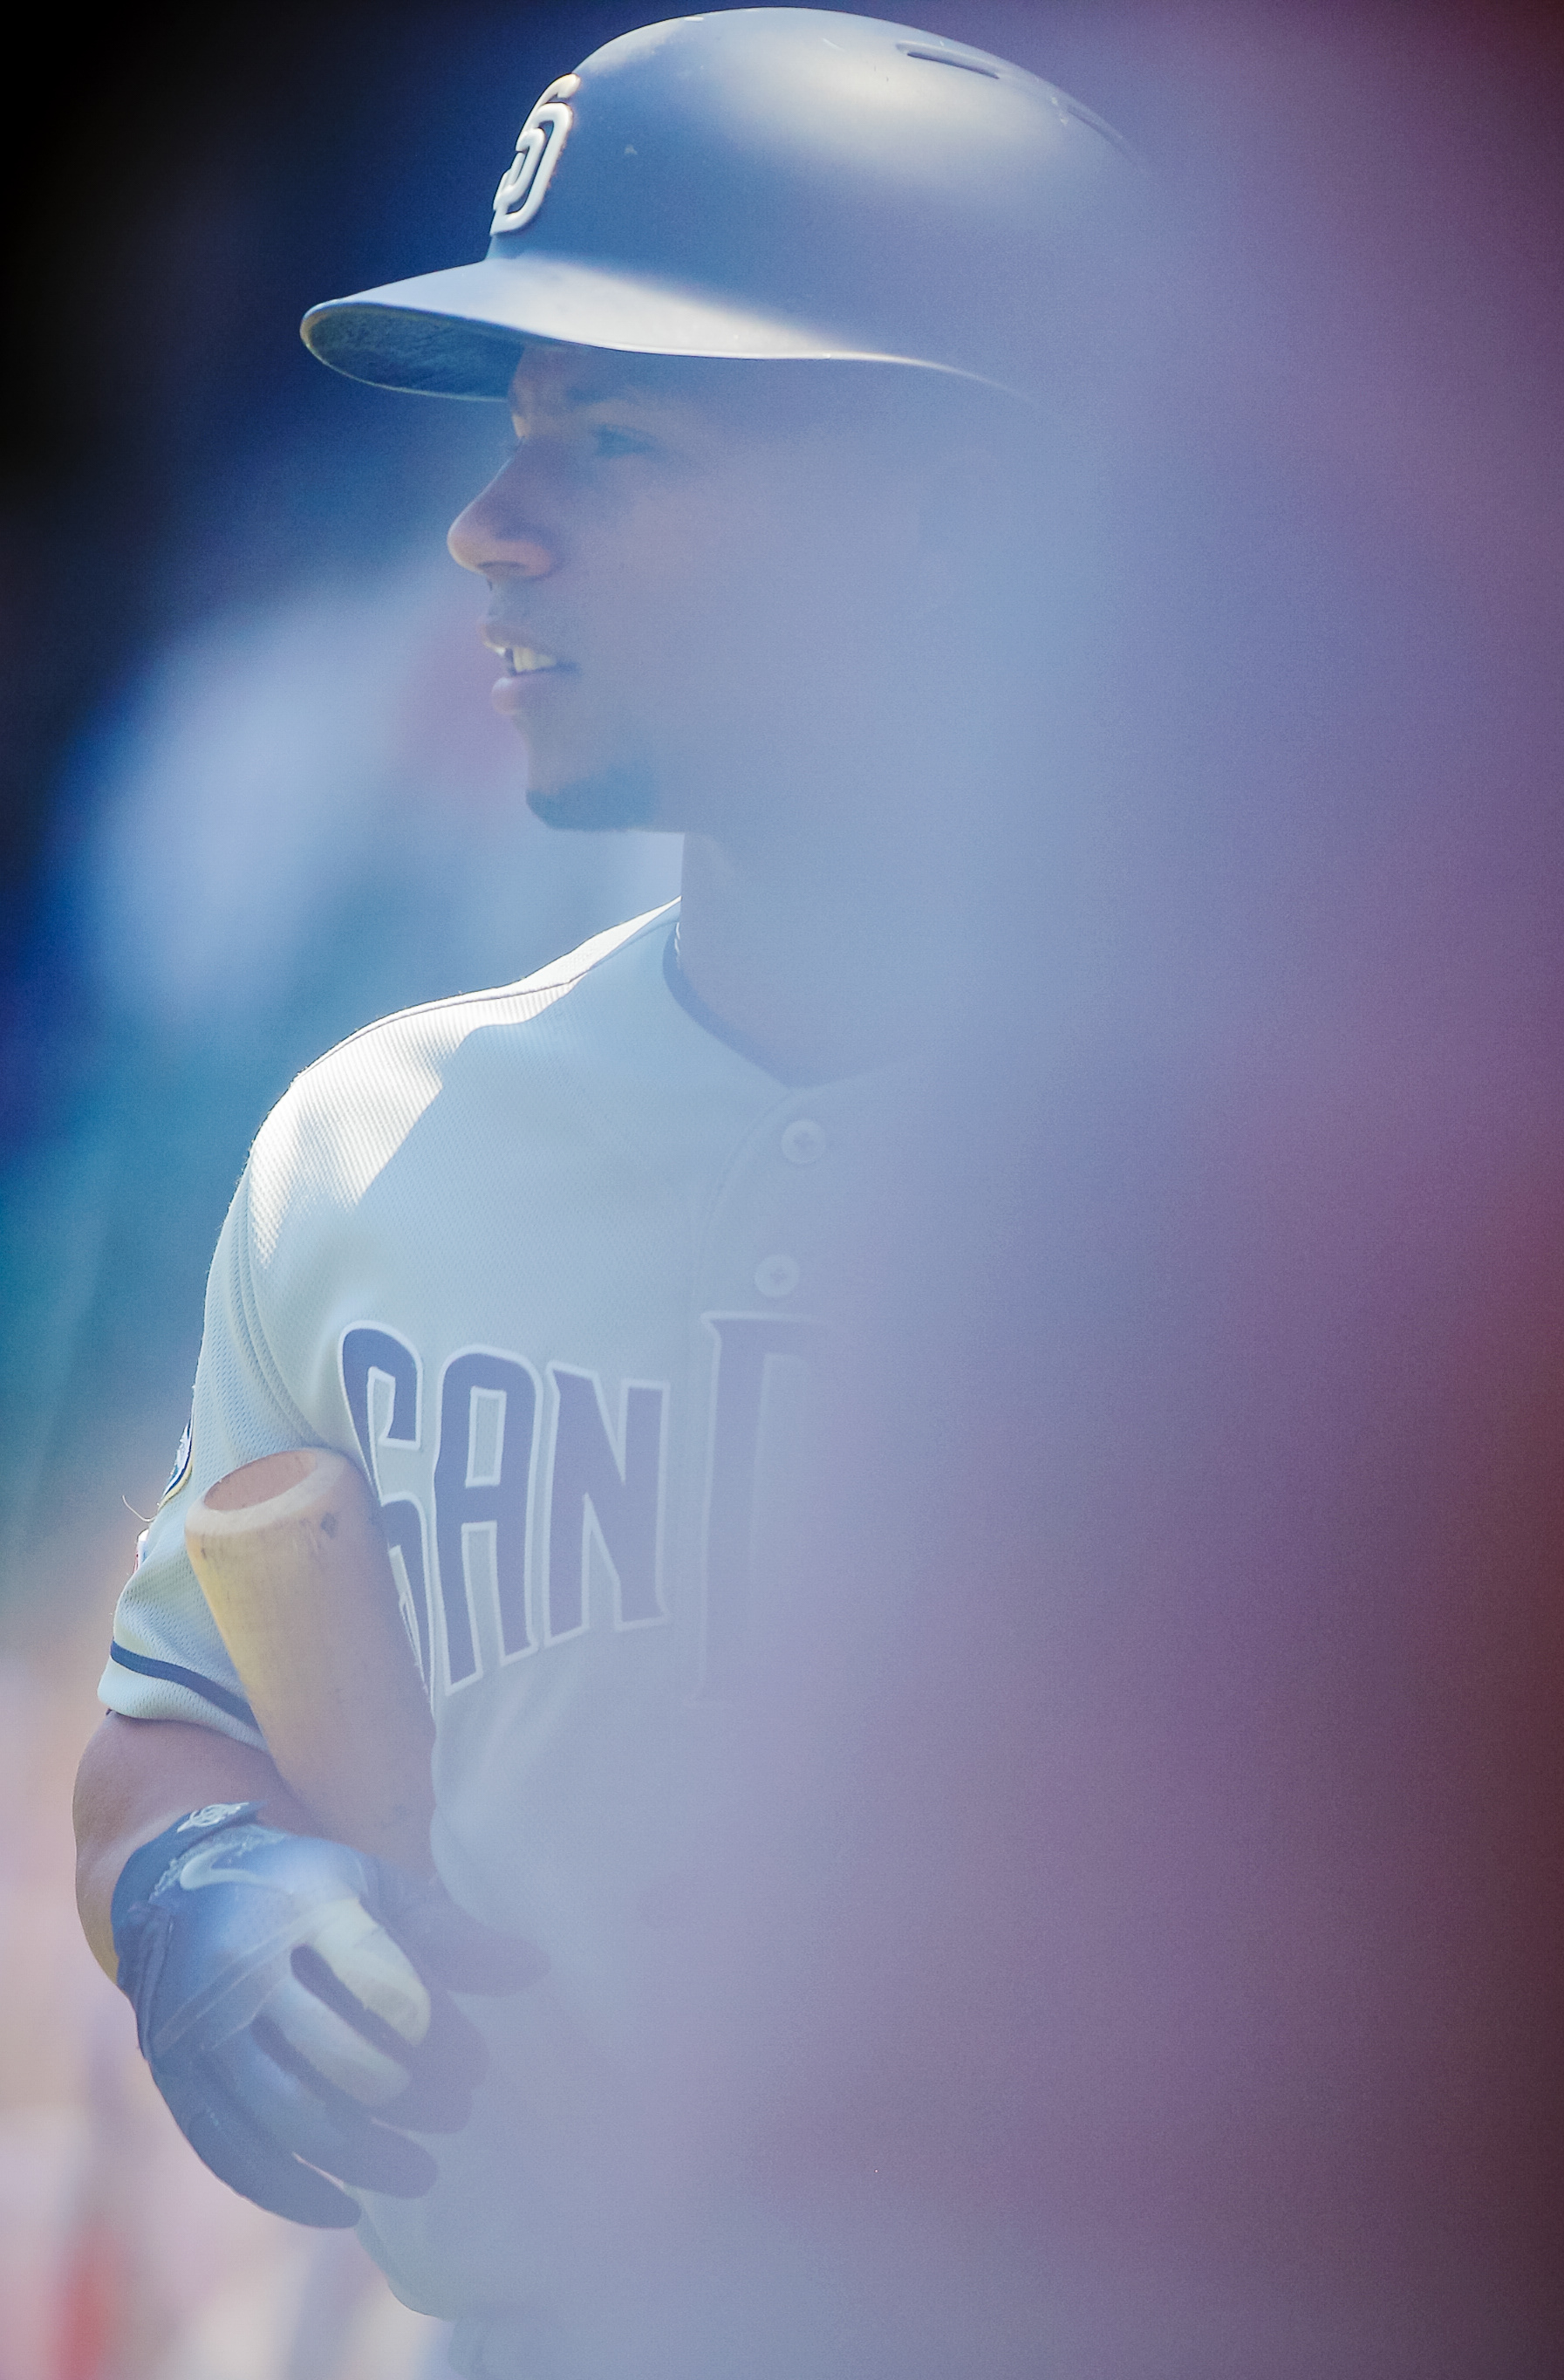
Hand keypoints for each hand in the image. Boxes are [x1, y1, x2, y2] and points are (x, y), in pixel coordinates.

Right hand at [111, 1801, 544, 2225]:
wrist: (177, 1890)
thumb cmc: (302, 1889)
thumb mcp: (373, 1885)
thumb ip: (448, 1931)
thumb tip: (535, 1968)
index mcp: (303, 1911)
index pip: (383, 1985)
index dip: (440, 2033)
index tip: (478, 2063)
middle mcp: (243, 1972)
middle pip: (337, 2057)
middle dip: (410, 2098)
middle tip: (458, 2115)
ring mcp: (201, 2031)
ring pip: (287, 2116)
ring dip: (362, 2157)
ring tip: (422, 2173)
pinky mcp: (176, 2079)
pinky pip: (233, 2154)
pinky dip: (290, 2190)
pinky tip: (345, 2208)